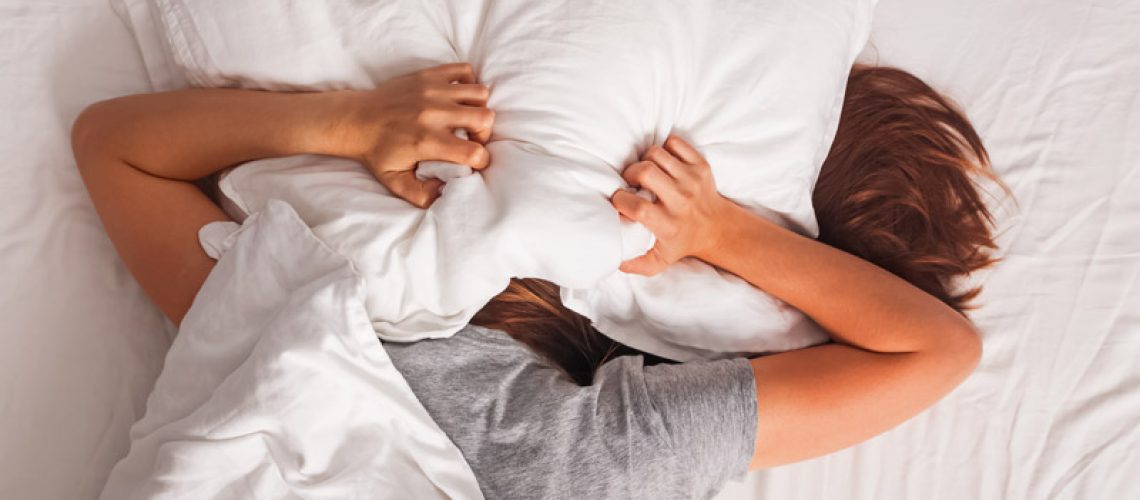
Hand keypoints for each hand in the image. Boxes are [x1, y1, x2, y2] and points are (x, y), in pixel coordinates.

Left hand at [333, 63, 494, 206]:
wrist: (355, 120)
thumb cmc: (377, 152)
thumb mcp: (394, 181)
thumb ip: (421, 195)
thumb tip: (445, 192)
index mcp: (428, 141)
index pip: (474, 152)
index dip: (481, 160)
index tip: (474, 161)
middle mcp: (433, 114)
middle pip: (484, 118)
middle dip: (484, 133)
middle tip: (471, 138)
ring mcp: (432, 91)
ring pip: (479, 93)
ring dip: (478, 107)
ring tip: (466, 117)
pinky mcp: (428, 76)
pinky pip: (464, 70)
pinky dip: (467, 82)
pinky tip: (457, 97)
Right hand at [610, 135, 734, 275]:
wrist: (718, 228)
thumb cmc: (682, 242)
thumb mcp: (659, 261)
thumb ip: (635, 264)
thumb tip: (613, 260)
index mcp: (669, 224)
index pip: (639, 207)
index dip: (621, 200)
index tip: (618, 201)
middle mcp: (681, 200)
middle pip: (646, 172)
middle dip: (630, 173)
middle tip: (630, 181)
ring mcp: (692, 180)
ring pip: (657, 153)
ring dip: (644, 160)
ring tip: (645, 172)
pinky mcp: (701, 165)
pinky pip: (674, 143)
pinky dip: (664, 149)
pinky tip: (662, 163)